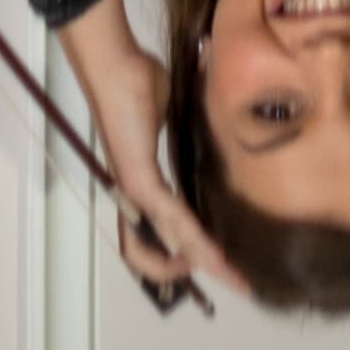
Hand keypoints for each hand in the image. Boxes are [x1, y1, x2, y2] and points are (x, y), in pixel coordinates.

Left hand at [70, 10, 238, 306]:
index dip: (176, 251)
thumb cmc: (138, 83)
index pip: (155, 232)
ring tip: (230, 276)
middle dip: (192, 270)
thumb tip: (204, 119)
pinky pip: (171, 217)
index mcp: (138, 182)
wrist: (116, 68)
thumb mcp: (167, 116)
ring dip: (200, 261)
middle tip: (232, 281)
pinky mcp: (140, 181)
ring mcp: (134, 190)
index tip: (209, 256)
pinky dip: (194, 238)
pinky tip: (214, 251)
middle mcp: (133, 195)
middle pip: (152, 252)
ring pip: (167, 240)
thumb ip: (180, 132)